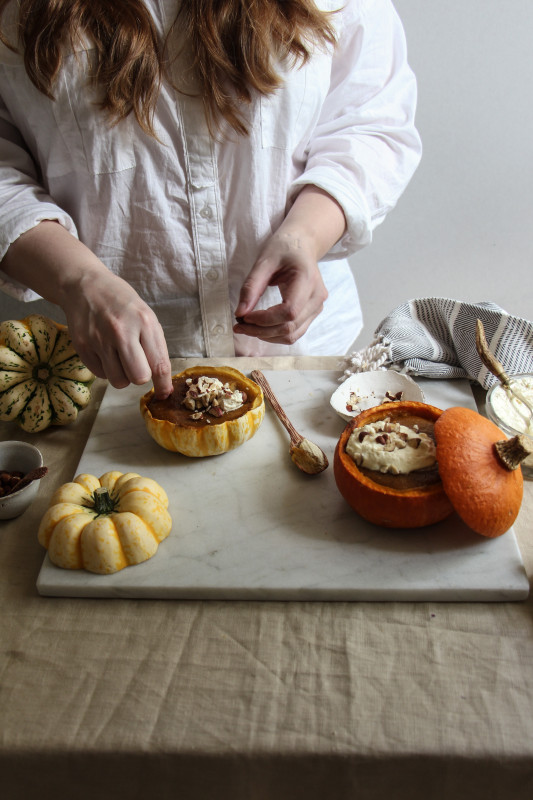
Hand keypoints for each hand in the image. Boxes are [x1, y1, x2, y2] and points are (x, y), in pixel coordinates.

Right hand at [64, 270, 172, 398]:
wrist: (85, 286)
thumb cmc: (121, 302)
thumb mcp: (145, 315)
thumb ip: (155, 346)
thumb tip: (163, 381)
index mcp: (144, 321)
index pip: (159, 364)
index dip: (163, 384)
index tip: (164, 393)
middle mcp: (121, 331)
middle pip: (138, 377)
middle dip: (140, 376)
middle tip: (137, 364)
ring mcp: (98, 339)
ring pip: (118, 381)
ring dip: (122, 375)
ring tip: (119, 357)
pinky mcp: (81, 346)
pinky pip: (100, 375)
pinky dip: (106, 369)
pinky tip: (105, 352)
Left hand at [233, 231, 327, 344]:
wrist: (302, 244)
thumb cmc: (283, 248)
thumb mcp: (263, 261)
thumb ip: (251, 287)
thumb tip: (240, 314)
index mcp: (308, 280)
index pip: (288, 311)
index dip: (264, 319)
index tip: (244, 317)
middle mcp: (317, 297)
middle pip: (290, 327)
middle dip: (261, 331)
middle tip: (239, 326)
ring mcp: (317, 307)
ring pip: (292, 335)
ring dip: (267, 336)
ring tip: (247, 327)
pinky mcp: (312, 313)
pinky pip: (294, 332)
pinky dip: (275, 334)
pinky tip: (260, 327)